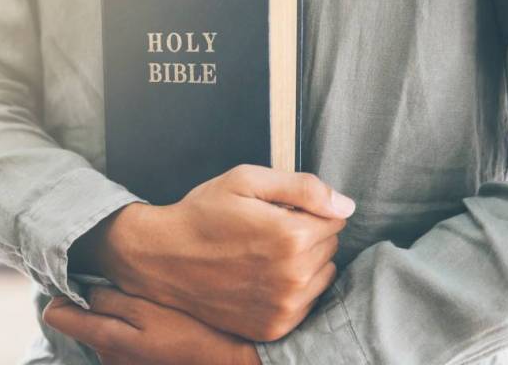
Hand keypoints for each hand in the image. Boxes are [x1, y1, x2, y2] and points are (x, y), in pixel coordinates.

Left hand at [43, 287, 260, 364]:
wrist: (229, 362)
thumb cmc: (191, 331)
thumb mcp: (149, 306)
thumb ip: (108, 299)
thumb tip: (77, 289)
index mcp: (104, 338)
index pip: (56, 314)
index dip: (65, 290)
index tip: (84, 276)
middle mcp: (106, 357)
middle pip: (82, 319)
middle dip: (97, 300)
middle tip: (131, 287)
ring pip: (104, 328)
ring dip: (118, 314)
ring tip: (151, 305)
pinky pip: (122, 340)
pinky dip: (132, 328)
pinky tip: (159, 324)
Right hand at [71, 165, 353, 340]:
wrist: (162, 257)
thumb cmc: (202, 214)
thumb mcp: (246, 180)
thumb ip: (303, 187)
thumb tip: (345, 205)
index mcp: (290, 235)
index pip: (335, 218)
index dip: (308, 210)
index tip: (279, 211)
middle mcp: (292, 275)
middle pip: (330, 247)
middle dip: (307, 234)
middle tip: (267, 231)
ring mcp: (283, 305)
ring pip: (322, 276)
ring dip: (303, 264)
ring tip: (263, 255)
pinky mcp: (273, 326)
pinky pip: (306, 303)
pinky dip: (291, 290)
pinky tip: (261, 278)